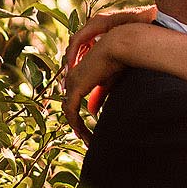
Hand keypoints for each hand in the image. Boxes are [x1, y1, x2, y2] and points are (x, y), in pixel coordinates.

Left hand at [61, 10, 154, 139]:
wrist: (117, 47)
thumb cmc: (117, 60)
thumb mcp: (108, 83)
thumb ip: (98, 97)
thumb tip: (91, 112)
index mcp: (79, 75)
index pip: (73, 99)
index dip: (78, 116)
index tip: (86, 130)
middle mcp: (72, 78)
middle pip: (68, 107)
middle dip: (76, 125)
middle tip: (86, 139)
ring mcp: (72, 83)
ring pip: (69, 111)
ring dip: (78, 128)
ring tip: (87, 140)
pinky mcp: (76, 88)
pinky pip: (71, 111)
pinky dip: (76, 124)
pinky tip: (84, 134)